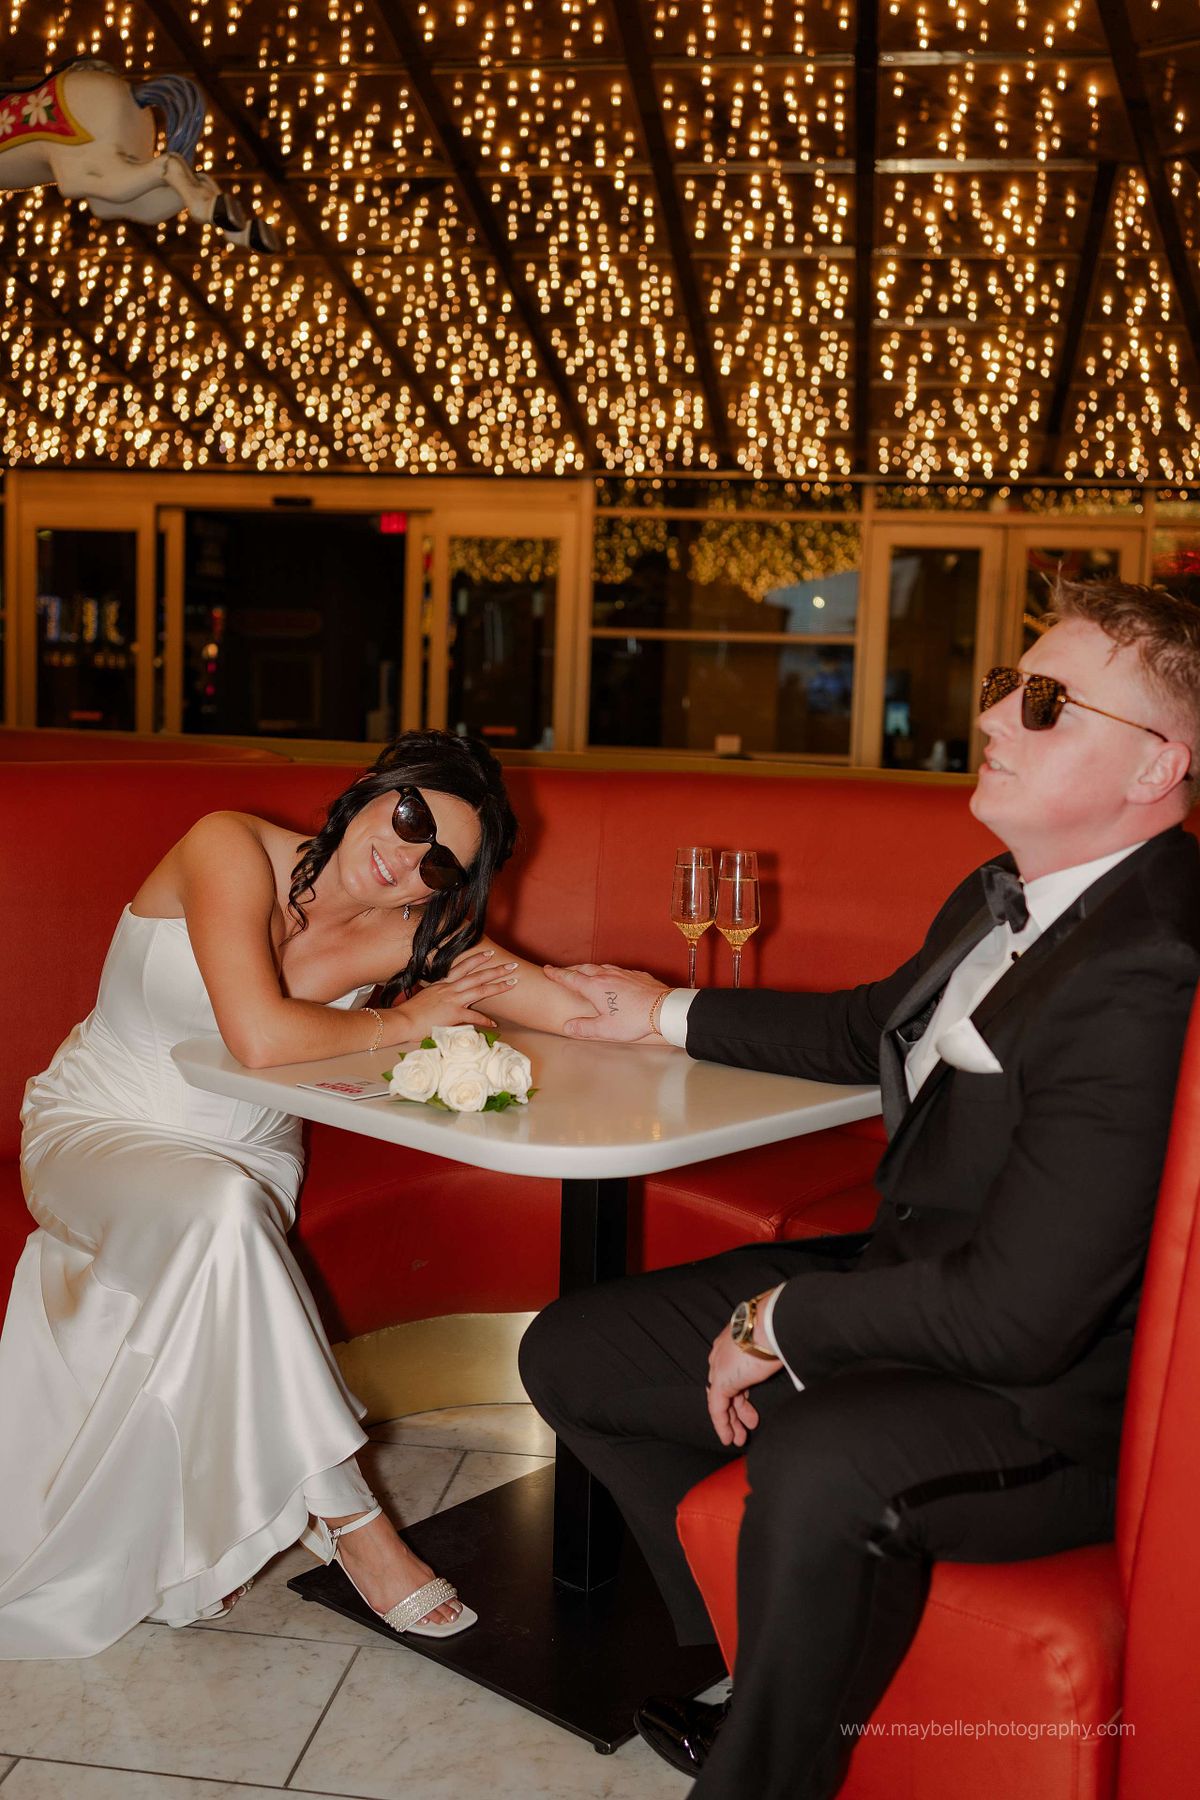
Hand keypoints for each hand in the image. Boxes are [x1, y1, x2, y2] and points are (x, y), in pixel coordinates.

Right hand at [389, 950, 516, 1042]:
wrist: (402, 1020)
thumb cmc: (409, 1012)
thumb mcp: (424, 999)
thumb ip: (435, 997)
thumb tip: (442, 1001)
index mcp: (442, 984)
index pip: (462, 967)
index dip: (477, 959)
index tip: (489, 953)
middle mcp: (449, 989)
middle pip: (477, 975)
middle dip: (496, 969)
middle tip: (511, 965)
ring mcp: (452, 1000)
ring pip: (480, 989)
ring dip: (498, 985)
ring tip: (513, 981)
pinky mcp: (453, 1014)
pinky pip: (474, 1017)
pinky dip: (485, 1020)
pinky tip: (494, 1024)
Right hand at [543, 963, 666, 1041]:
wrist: (662, 1008)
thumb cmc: (633, 1019)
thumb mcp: (605, 1029)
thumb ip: (584, 1027)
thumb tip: (568, 1026)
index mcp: (595, 987)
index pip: (570, 978)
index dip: (557, 974)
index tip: (547, 969)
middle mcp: (607, 976)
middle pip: (584, 968)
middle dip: (571, 969)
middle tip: (563, 972)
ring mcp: (623, 973)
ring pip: (601, 967)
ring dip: (590, 969)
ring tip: (585, 973)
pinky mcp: (636, 975)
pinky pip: (618, 970)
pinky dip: (609, 972)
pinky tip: (613, 978)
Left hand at [706, 1322, 780, 1447]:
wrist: (771, 1322)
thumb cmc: (778, 1326)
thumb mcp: (773, 1340)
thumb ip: (774, 1355)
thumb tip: (794, 1361)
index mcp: (732, 1341)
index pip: (732, 1370)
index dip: (740, 1391)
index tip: (750, 1404)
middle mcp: (721, 1353)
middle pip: (726, 1386)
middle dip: (737, 1409)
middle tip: (750, 1422)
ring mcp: (720, 1367)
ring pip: (721, 1400)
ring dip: (732, 1421)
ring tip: (740, 1437)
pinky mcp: (722, 1381)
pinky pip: (717, 1409)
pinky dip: (722, 1425)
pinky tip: (728, 1438)